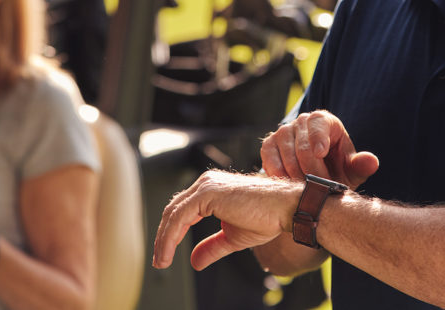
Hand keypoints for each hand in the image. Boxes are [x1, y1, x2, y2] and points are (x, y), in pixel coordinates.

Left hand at [154, 170, 299, 271]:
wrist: (285, 208)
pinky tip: (169, 253)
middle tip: (159, 260)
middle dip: (163, 237)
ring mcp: (206, 186)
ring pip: (173, 213)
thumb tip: (194, 260)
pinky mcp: (207, 193)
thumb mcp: (232, 237)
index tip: (165, 254)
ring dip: (164, 239)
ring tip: (162, 261)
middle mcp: (206, 183)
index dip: (171, 233)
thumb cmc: (267, 217)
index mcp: (211, 189)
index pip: (182, 210)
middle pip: (173, 210)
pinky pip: (180, 216)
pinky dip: (170, 236)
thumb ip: (212, 246)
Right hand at [261, 110, 378, 187]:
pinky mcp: (269, 145)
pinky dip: (279, 175)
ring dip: (297, 177)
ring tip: (309, 192)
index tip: (321, 154)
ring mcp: (283, 131)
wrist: (315, 176)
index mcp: (324, 120)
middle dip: (312, 172)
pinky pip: (270, 160)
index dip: (319, 139)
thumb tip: (372, 162)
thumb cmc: (337, 169)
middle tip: (321, 190)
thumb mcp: (351, 169)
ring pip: (286, 155)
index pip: (318, 124)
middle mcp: (302, 121)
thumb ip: (361, 165)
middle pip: (303, 147)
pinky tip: (290, 186)